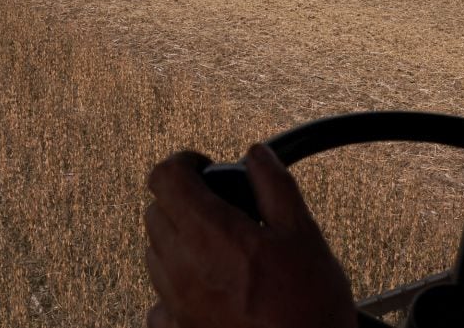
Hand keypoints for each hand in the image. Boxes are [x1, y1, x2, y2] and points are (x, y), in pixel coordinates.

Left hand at [144, 143, 357, 327]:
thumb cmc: (309, 307)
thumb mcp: (302, 233)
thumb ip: (274, 185)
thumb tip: (257, 155)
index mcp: (210, 234)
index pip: (164, 178)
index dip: (183, 162)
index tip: (202, 166)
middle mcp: (182, 268)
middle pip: (155, 212)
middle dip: (181, 199)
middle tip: (218, 205)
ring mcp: (175, 303)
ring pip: (154, 253)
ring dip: (178, 240)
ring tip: (219, 247)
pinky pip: (159, 299)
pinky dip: (177, 286)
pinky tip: (208, 287)